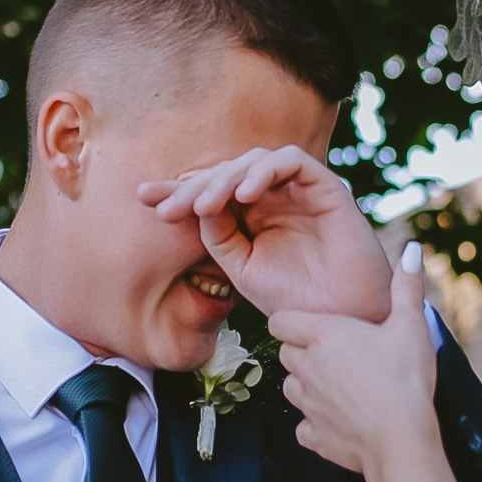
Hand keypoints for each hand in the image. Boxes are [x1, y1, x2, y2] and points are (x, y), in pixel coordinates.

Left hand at [140, 145, 392, 319]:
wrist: (339, 320)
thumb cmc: (294, 299)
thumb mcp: (241, 268)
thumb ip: (218, 235)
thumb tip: (195, 204)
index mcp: (252, 216)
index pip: (211, 193)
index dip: (177, 192)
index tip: (143, 198)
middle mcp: (274, 197)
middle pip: (227, 173)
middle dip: (194, 186)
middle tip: (169, 208)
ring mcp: (298, 190)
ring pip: (254, 161)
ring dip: (224, 179)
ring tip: (204, 206)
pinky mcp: (325, 185)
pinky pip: (290, 161)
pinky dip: (264, 171)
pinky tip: (243, 195)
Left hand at [271, 243, 440, 472]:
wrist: (401, 439)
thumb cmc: (405, 379)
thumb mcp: (411, 325)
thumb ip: (407, 286)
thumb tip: (412, 248)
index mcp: (323, 335)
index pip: (280, 321)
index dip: (293, 321)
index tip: (316, 325)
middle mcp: (306, 367)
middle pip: (286, 352)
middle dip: (303, 351)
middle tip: (338, 353)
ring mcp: (307, 404)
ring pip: (291, 387)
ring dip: (308, 385)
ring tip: (340, 385)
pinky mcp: (314, 436)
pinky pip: (305, 426)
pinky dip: (317, 423)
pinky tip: (341, 419)